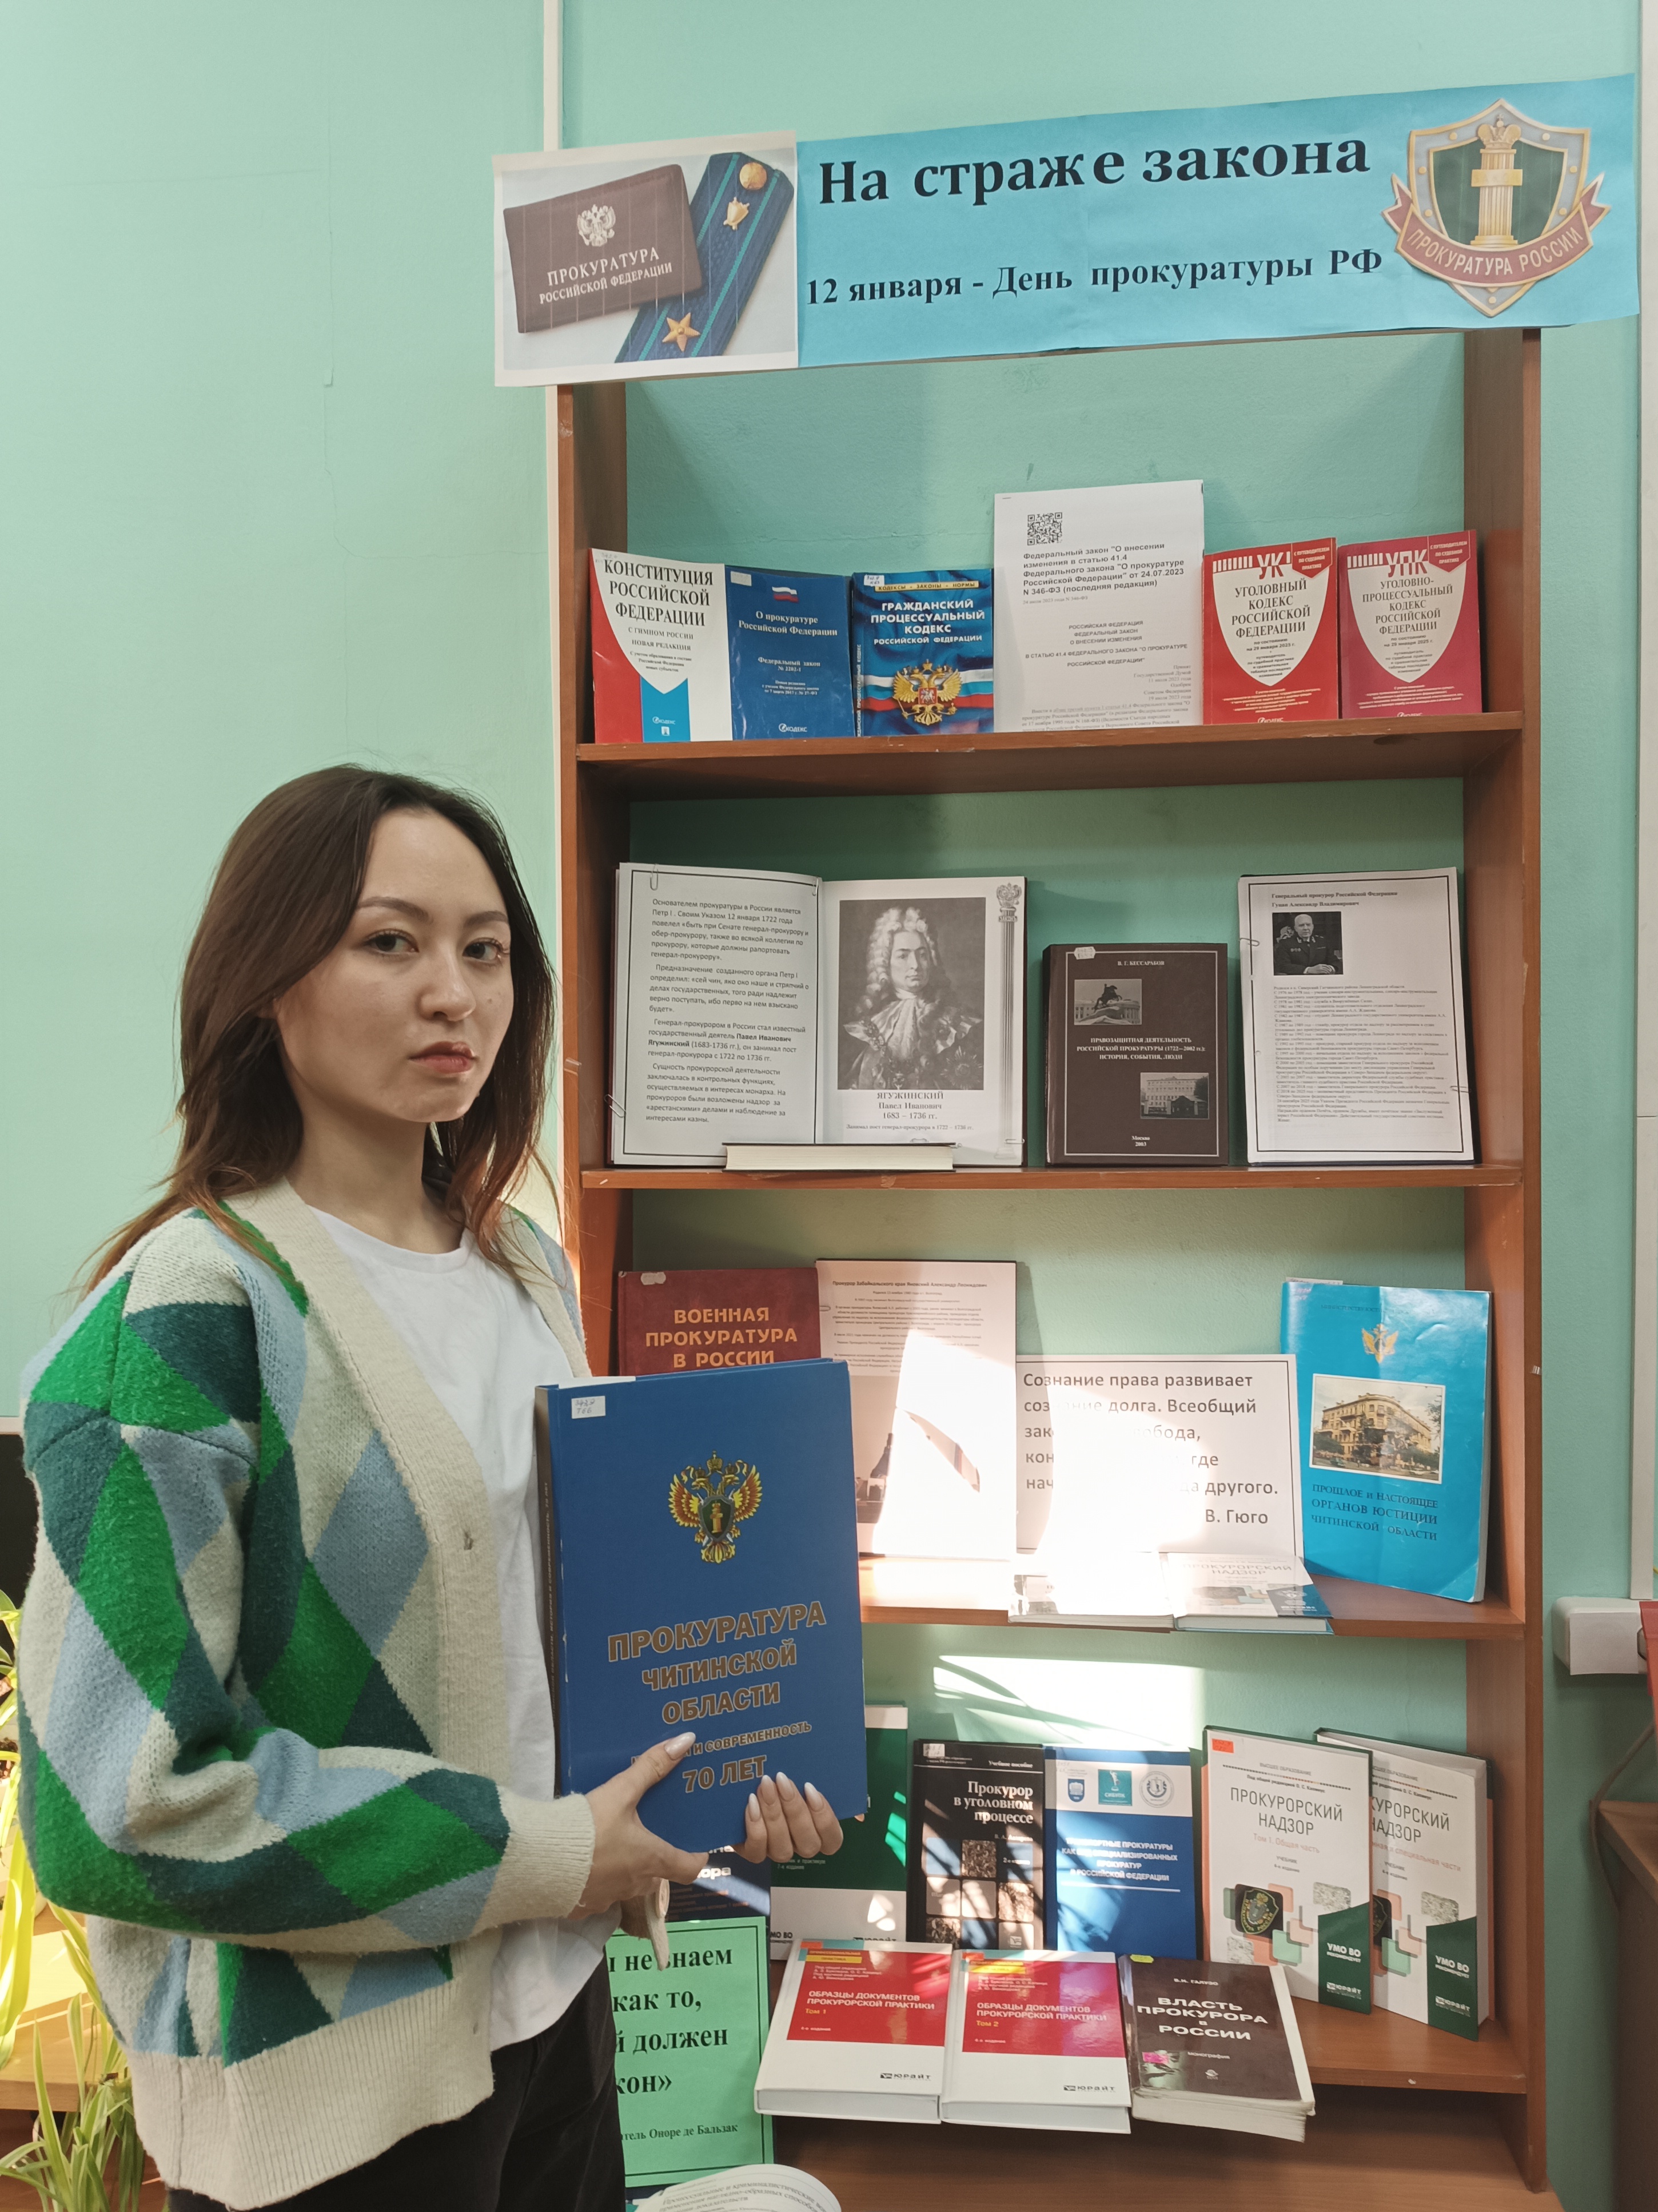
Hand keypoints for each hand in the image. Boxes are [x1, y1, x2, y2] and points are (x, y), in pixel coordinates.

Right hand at [578, 1734, 707, 1911]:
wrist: (538, 1862)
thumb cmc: (587, 1829)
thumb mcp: (620, 1793)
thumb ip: (651, 1767)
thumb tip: (685, 1741)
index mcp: (651, 1860)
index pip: (690, 1868)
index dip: (696, 1855)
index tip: (694, 1841)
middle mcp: (635, 1884)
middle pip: (658, 1874)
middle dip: (657, 1854)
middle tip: (651, 1829)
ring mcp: (608, 1898)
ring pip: (629, 1882)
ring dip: (628, 1865)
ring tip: (617, 1838)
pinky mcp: (582, 1905)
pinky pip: (599, 1891)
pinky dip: (599, 1876)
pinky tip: (586, 1857)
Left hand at [734, 1771, 844, 1863]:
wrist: (748, 1776)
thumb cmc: (787, 1776)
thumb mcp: (809, 1774)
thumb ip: (833, 1783)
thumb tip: (857, 1809)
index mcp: (819, 1830)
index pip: (832, 1840)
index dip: (824, 1819)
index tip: (811, 1789)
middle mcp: (800, 1844)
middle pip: (807, 1843)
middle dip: (795, 1810)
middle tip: (782, 1780)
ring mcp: (776, 1850)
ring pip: (782, 1848)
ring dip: (774, 1816)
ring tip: (765, 1786)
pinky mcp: (752, 1850)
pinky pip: (756, 1851)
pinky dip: (755, 1827)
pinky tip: (751, 1803)